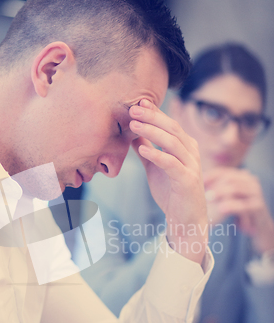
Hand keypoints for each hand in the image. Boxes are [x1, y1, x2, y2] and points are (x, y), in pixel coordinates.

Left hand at [129, 99, 207, 264]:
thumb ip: (147, 150)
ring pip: (172, 142)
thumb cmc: (171, 192)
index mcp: (185, 147)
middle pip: (172, 128)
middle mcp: (191, 152)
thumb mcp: (155, 167)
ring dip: (151, 132)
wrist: (185, 219)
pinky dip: (156, 155)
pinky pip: (171, 164)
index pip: (170, 124)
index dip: (155, 112)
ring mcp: (191, 166)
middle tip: (133, 110)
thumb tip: (131, 134)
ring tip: (133, 125)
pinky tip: (142, 149)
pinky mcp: (187, 180)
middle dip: (152, 117)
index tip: (138, 102)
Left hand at [203, 167, 273, 253]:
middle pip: (229, 178)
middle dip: (213, 184)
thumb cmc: (238, 213)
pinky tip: (221, 209)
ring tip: (208, 198)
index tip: (195, 183)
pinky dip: (231, 206)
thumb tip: (191, 185)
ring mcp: (256, 192)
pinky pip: (244, 204)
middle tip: (200, 191)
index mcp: (240, 177)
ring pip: (236, 188)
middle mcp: (250, 181)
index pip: (222, 172)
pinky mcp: (259, 206)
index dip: (207, 176)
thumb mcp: (225, 199)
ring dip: (221, 192)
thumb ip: (214, 191)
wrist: (259, 229)